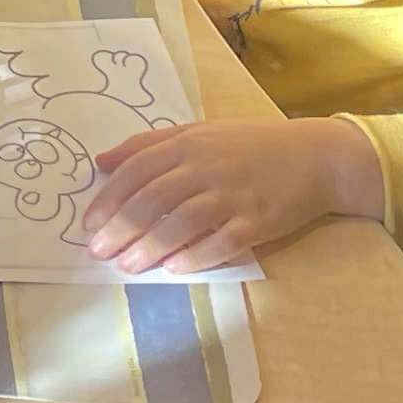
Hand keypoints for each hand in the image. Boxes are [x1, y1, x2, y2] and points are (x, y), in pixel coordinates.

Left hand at [75, 118, 368, 273]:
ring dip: (150, 247)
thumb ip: (149, 144)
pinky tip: (174, 269)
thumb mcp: (197, 133)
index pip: (137, 170)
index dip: (109, 199)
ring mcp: (234, 194)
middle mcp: (207, 166)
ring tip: (128, 267)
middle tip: (99, 252)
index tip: (89, 225)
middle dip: (122, 228)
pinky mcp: (258, 221)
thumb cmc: (248, 146)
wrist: (313, 158)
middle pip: (154, 199)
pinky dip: (195, 257)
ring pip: (182, 222)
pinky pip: (221, 242)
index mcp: (188, 143)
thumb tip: (101, 162)